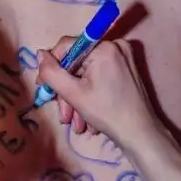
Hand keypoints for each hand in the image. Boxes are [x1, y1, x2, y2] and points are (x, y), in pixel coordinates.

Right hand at [37, 37, 156, 147]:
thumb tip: (40, 54)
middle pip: (77, 63)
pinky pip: (99, 76)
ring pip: (87, 73)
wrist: (140, 134)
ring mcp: (123, 57)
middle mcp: (115, 46)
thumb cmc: (107, 113)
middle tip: (64, 115)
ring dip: (77, 98)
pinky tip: (89, 116)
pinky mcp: (126, 69)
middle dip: (67, 91)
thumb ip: (52, 72)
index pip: (66, 46)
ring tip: (77, 123)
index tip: (45, 90)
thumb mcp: (73, 94)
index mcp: (103, 47)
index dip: (51, 67)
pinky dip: (91, 94)